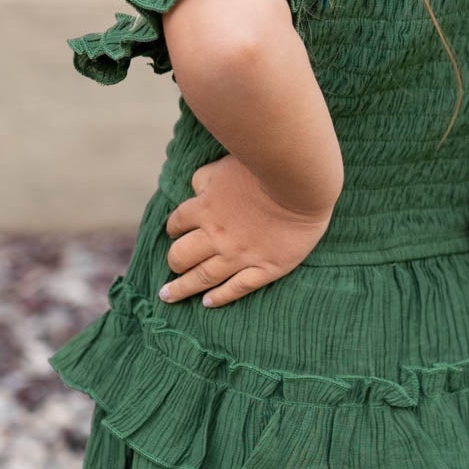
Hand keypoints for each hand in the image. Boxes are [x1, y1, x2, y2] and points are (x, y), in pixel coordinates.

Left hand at [159, 155, 334, 307]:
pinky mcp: (265, 268)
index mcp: (205, 208)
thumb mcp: (224, 165)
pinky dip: (220, 297)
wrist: (299, 185)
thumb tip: (196, 189)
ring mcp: (240, 255)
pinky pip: (237, 288)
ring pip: (203, 277)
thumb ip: (206, 178)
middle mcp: (217, 236)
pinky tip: (208, 303)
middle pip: (182, 256)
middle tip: (172, 268)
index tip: (176, 233)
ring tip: (169, 296)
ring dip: (182, 288)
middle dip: (174, 263)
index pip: (177, 223)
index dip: (174, 229)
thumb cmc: (263, 168)